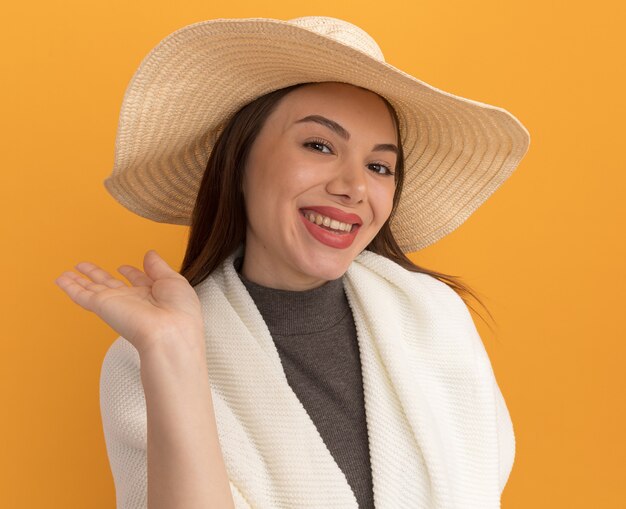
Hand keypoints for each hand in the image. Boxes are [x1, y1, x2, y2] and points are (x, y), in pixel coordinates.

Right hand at [54, 249, 204, 356]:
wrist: (170, 333)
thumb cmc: (180, 311)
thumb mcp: (174, 281)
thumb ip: (159, 267)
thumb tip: (150, 253)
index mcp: (153, 294)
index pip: (138, 282)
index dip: (131, 273)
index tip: (124, 267)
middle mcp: (132, 300)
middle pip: (110, 284)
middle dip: (98, 275)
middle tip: (85, 266)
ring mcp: (116, 303)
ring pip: (92, 289)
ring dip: (79, 280)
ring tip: (67, 273)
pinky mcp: (102, 306)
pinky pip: (82, 295)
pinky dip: (70, 287)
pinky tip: (61, 279)